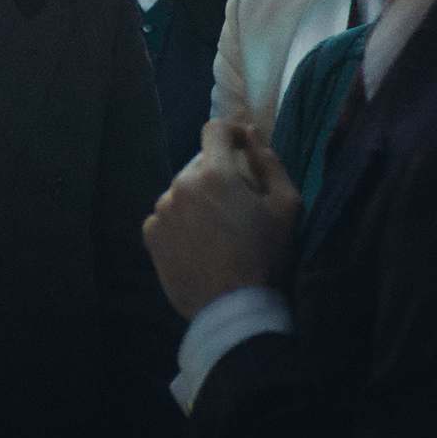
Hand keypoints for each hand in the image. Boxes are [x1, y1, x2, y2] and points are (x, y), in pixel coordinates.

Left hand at [143, 119, 299, 319]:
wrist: (232, 307)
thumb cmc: (265, 254)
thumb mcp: (286, 206)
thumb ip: (270, 162)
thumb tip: (253, 134)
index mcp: (214, 172)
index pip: (214, 130)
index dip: (231, 133)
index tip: (243, 148)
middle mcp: (180, 185)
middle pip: (199, 164)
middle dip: (218, 174)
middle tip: (237, 203)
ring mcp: (161, 210)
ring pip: (182, 191)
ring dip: (198, 199)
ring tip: (217, 229)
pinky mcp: (150, 235)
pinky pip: (166, 216)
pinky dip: (180, 222)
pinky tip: (198, 244)